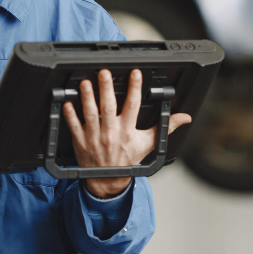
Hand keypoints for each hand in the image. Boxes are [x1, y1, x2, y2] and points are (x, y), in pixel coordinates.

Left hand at [63, 69, 191, 198]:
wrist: (108, 180)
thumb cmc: (128, 159)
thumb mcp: (149, 144)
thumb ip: (166, 128)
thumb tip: (184, 117)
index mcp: (128, 131)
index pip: (133, 106)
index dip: (134, 88)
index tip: (135, 73)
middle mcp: (111, 133)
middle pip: (108, 107)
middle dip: (106, 89)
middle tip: (104, 73)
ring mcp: (94, 137)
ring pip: (90, 114)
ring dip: (87, 98)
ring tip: (85, 83)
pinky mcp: (81, 141)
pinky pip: (74, 126)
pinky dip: (70, 115)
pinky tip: (67, 102)